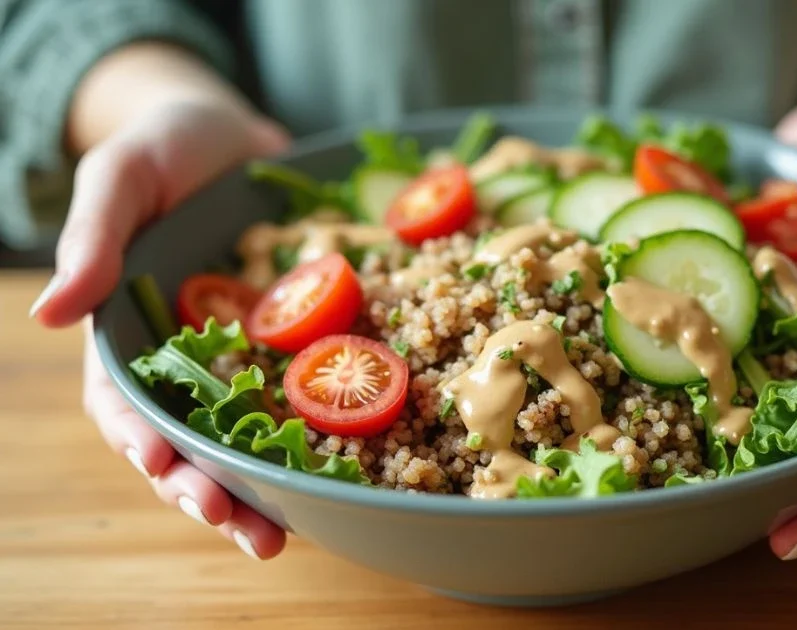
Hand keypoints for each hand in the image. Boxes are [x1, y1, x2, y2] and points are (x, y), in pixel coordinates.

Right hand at [32, 101, 290, 558]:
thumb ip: (92, 239)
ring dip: (261, 490)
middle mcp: (185, 360)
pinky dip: (319, 436)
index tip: (160, 467)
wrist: (233, 135)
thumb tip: (48, 316)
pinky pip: (304, 395)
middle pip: (188, 444)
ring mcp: (241, 356)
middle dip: (208, 492)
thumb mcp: (123, 178)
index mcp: (130, 334)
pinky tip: (345, 471)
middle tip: (245, 532)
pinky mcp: (292, 344)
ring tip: (284, 535)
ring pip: (245, 439)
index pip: (123, 405)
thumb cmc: (164, 147)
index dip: (138, 441)